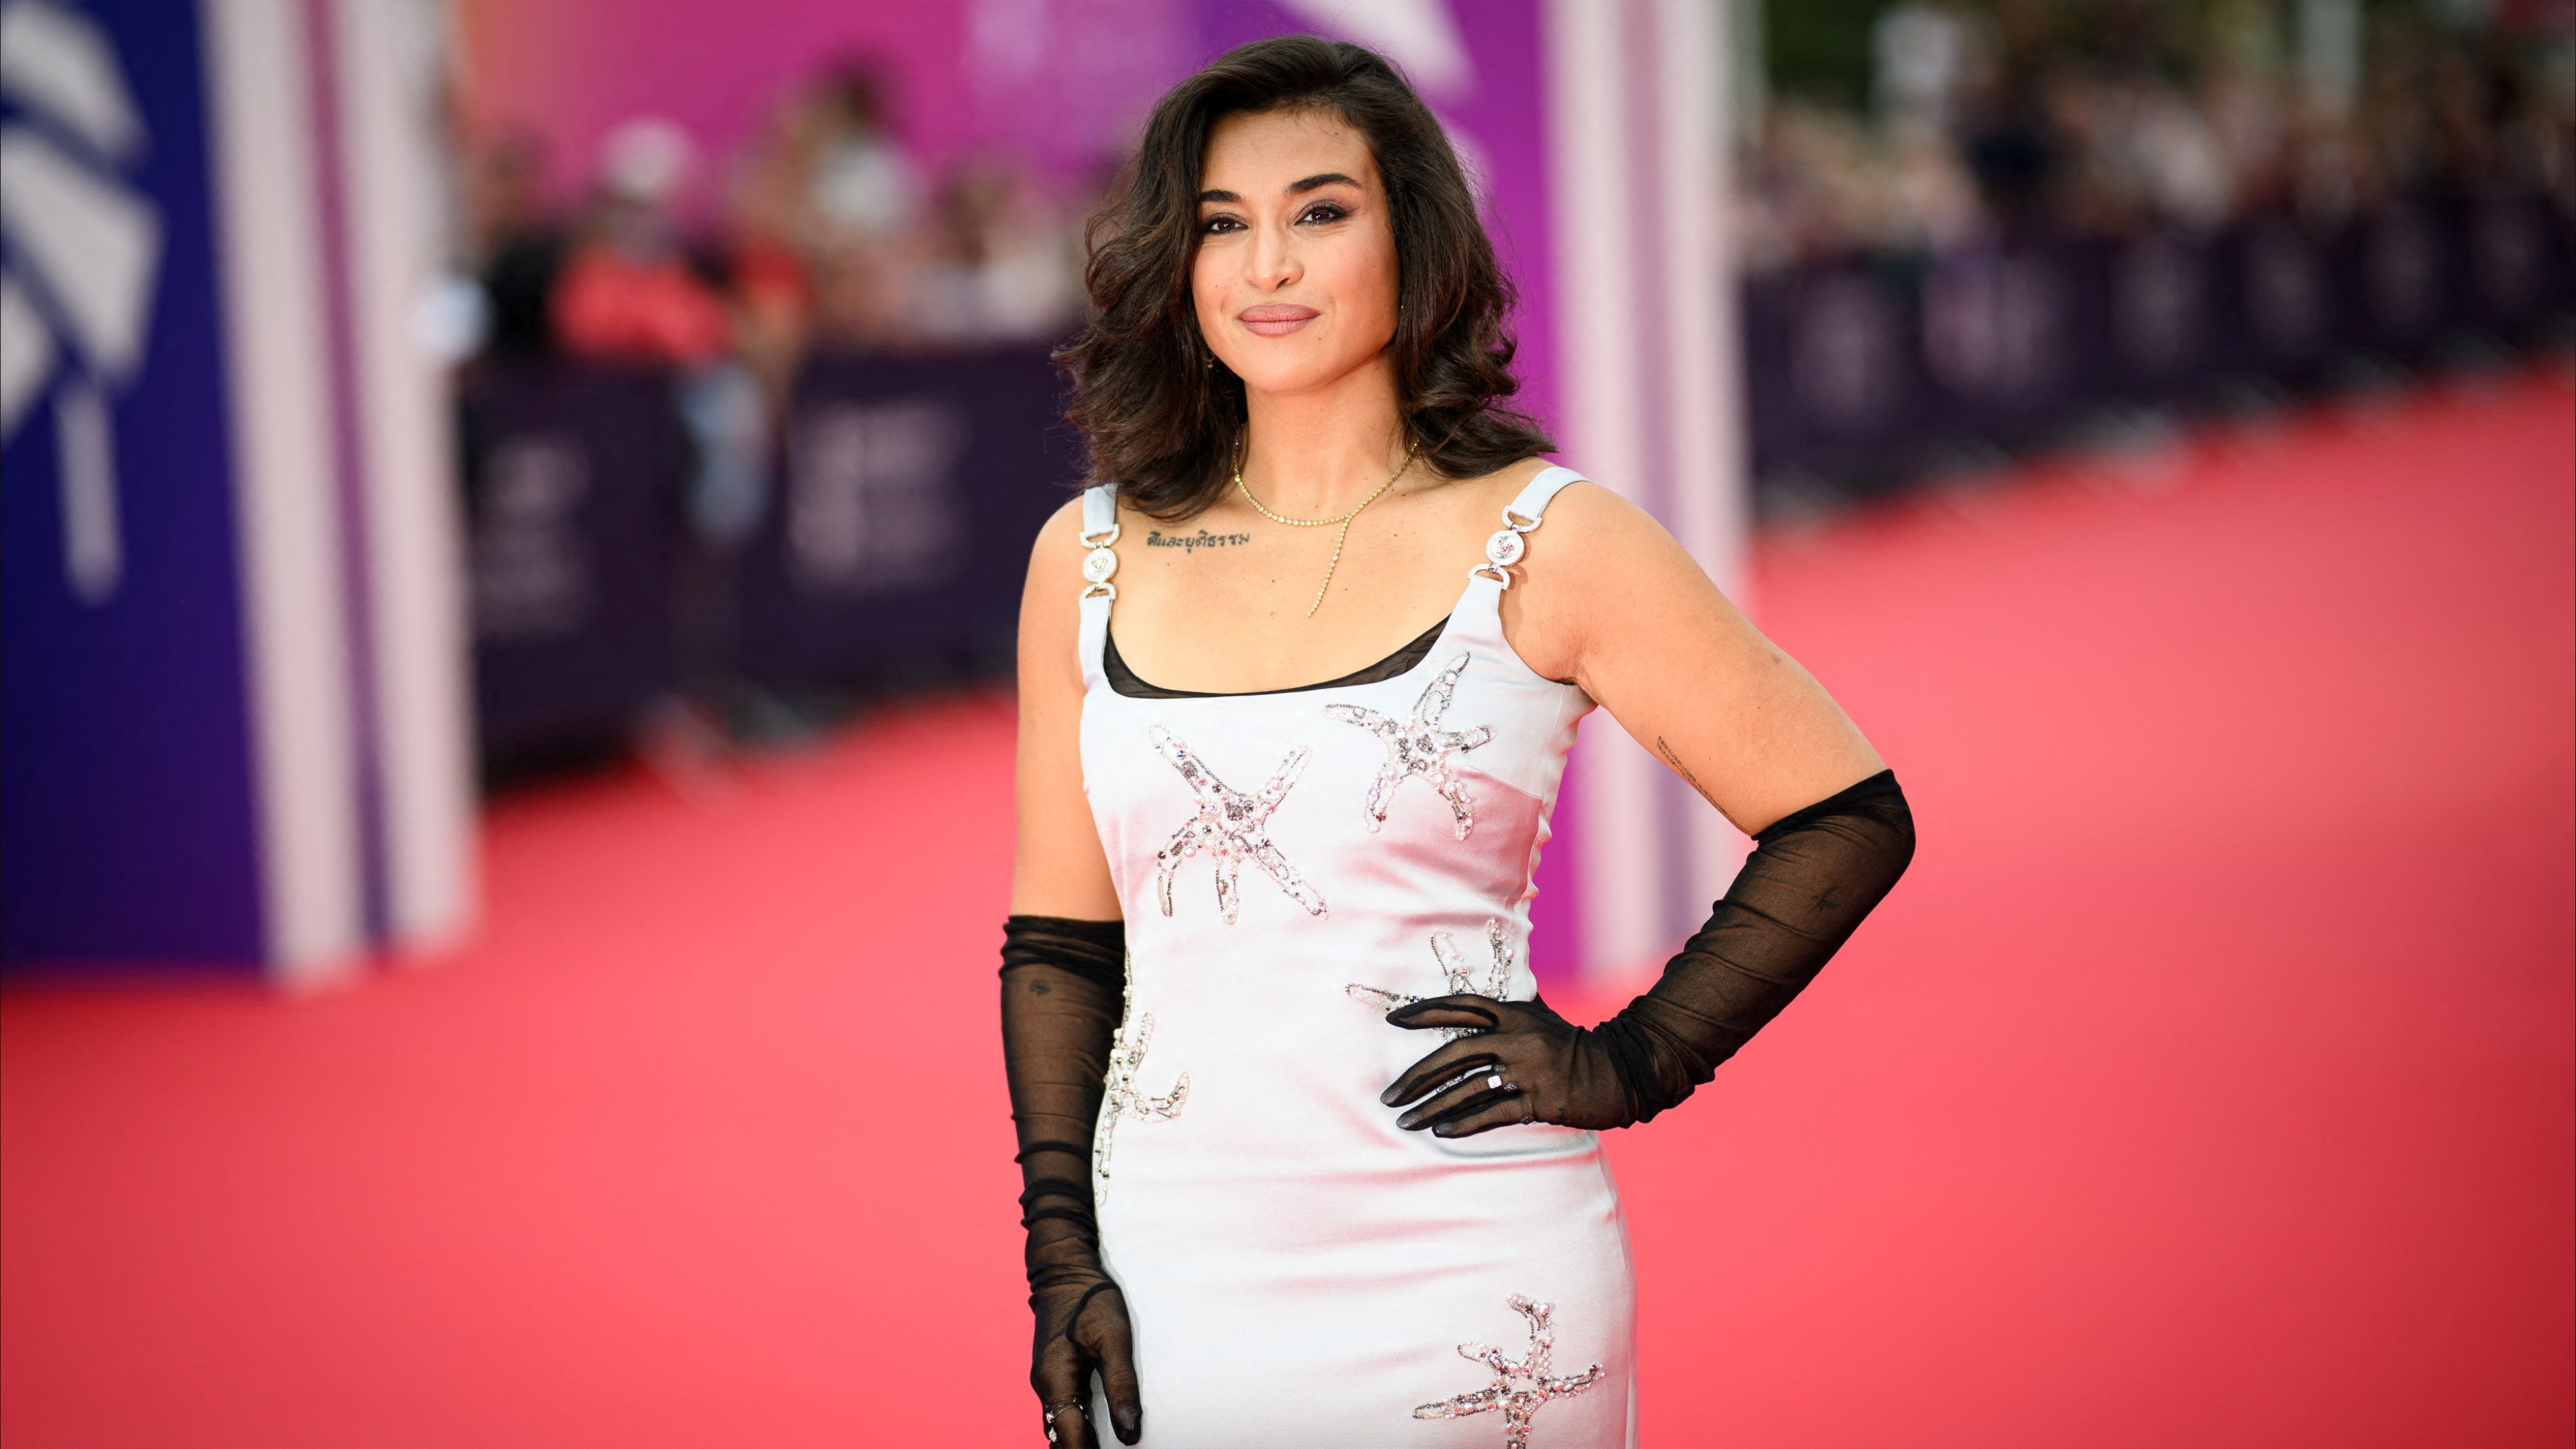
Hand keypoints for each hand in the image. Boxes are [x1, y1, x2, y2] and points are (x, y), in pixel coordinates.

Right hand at [1030, 1268, 1141, 1445]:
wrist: (1066, 1270)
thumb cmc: (1091, 1299)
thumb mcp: (1114, 1338)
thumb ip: (1121, 1385)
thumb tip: (1130, 1432)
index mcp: (1055, 1379)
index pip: (1069, 1435)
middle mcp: (1046, 1385)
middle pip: (1062, 1436)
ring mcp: (1049, 1380)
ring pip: (1062, 1425)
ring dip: (1082, 1441)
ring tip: (1112, 1448)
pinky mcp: (1058, 1373)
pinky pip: (1066, 1409)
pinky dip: (1081, 1426)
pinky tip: (1102, 1432)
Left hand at [1379, 994, 1636, 1135]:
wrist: (1620, 1069)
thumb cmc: (1574, 1042)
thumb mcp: (1542, 1016)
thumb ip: (1511, 1008)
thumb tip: (1478, 1000)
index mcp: (1514, 1013)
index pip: (1461, 1005)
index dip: (1426, 1011)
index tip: (1394, 1020)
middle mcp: (1517, 1038)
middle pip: (1454, 1053)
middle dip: (1416, 1076)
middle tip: (1389, 1095)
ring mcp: (1528, 1070)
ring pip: (1468, 1089)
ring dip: (1432, 1107)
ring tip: (1405, 1121)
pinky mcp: (1539, 1100)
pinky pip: (1493, 1114)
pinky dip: (1464, 1124)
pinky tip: (1440, 1131)